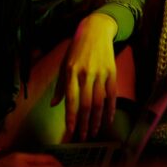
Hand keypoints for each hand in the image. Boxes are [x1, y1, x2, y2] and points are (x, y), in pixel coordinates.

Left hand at [50, 13, 117, 141]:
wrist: (96, 30)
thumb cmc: (77, 48)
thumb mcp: (65, 64)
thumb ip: (61, 85)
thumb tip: (54, 104)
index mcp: (71, 72)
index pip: (71, 99)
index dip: (71, 116)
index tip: (71, 131)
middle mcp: (86, 73)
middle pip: (86, 104)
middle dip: (85, 123)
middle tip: (84, 136)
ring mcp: (100, 72)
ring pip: (99, 101)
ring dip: (97, 119)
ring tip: (95, 131)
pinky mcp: (112, 71)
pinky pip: (112, 94)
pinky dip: (111, 108)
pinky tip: (108, 119)